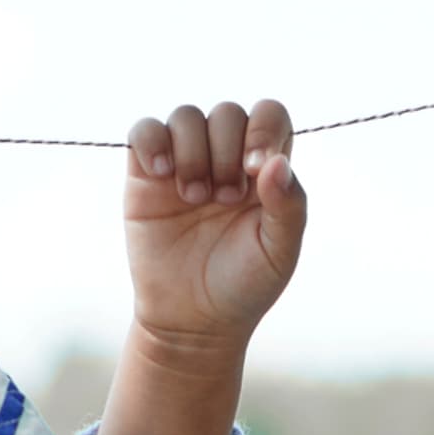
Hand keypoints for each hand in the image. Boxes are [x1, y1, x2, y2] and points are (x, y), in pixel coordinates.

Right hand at [91, 95, 302, 434]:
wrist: (192, 321)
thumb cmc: (243, 286)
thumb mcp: (280, 252)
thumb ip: (289, 206)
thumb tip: (277, 162)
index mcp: (263, 168)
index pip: (270, 115)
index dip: (263, 130)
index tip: (255, 170)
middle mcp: (225, 157)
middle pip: (227, 113)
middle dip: (226, 151)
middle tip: (223, 199)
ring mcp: (184, 161)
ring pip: (186, 116)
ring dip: (192, 153)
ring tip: (194, 198)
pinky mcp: (146, 173)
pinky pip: (144, 130)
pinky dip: (152, 142)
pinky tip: (163, 175)